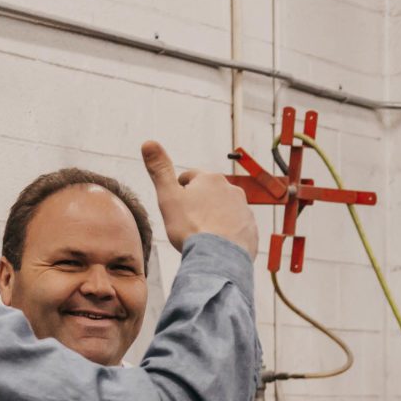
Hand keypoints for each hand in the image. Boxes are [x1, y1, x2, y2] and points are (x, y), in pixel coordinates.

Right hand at [141, 140, 257, 258]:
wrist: (218, 258)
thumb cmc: (191, 228)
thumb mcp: (168, 197)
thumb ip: (160, 170)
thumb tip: (148, 142)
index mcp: (210, 179)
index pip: (190, 177)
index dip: (179, 189)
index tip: (175, 202)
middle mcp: (231, 189)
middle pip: (209, 192)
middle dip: (199, 202)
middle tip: (187, 221)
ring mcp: (244, 210)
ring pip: (224, 209)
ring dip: (214, 217)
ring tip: (202, 235)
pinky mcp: (251, 229)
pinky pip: (237, 227)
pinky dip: (227, 233)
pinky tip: (217, 245)